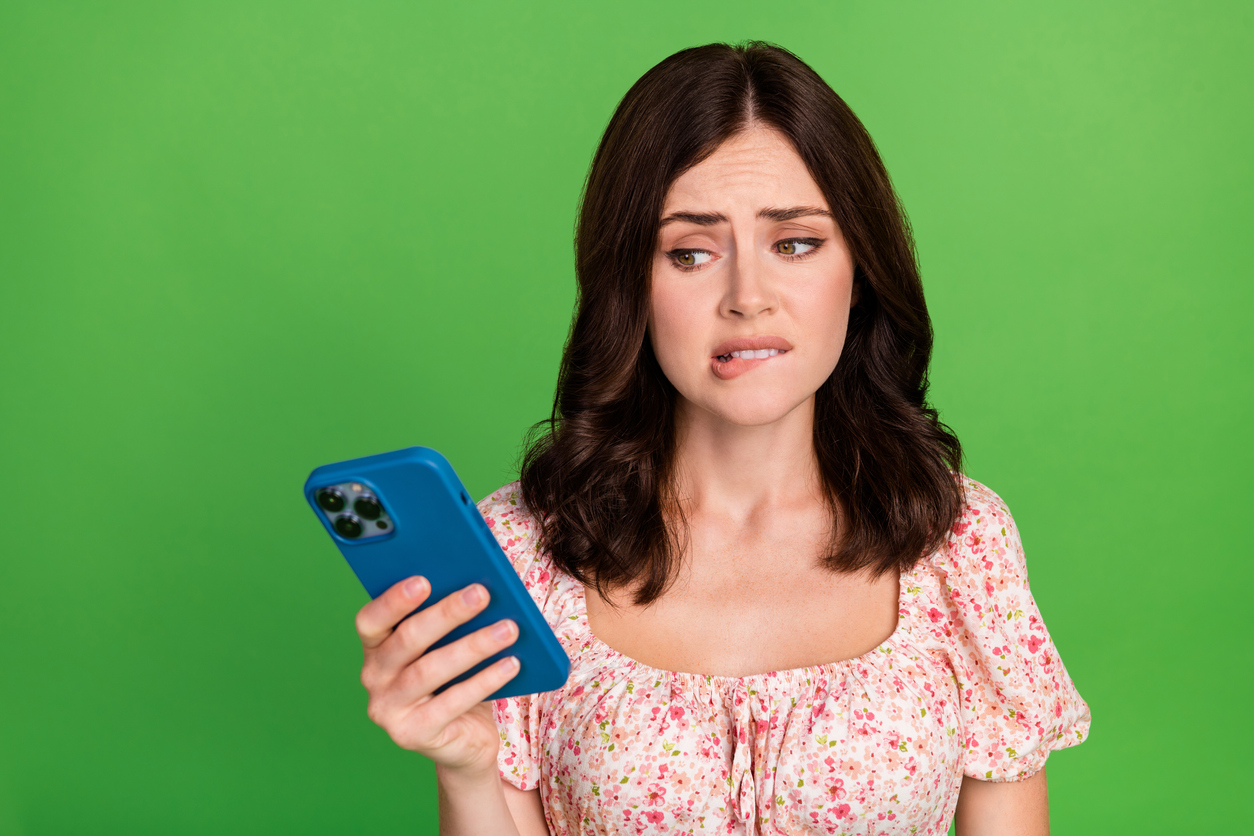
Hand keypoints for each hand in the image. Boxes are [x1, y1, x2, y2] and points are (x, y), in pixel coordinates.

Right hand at [355, 576, 520, 775]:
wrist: (465, 739)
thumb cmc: (456, 679)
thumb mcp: (448, 646)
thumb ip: (451, 622)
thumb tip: (478, 589)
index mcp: (376, 647)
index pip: (370, 620)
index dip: (393, 600)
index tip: (424, 580)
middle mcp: (373, 677)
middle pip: (407, 640)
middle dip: (448, 613)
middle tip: (482, 593)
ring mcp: (389, 710)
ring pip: (431, 670)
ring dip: (474, 646)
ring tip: (509, 629)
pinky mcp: (412, 734)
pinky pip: (452, 702)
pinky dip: (485, 680)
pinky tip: (511, 663)